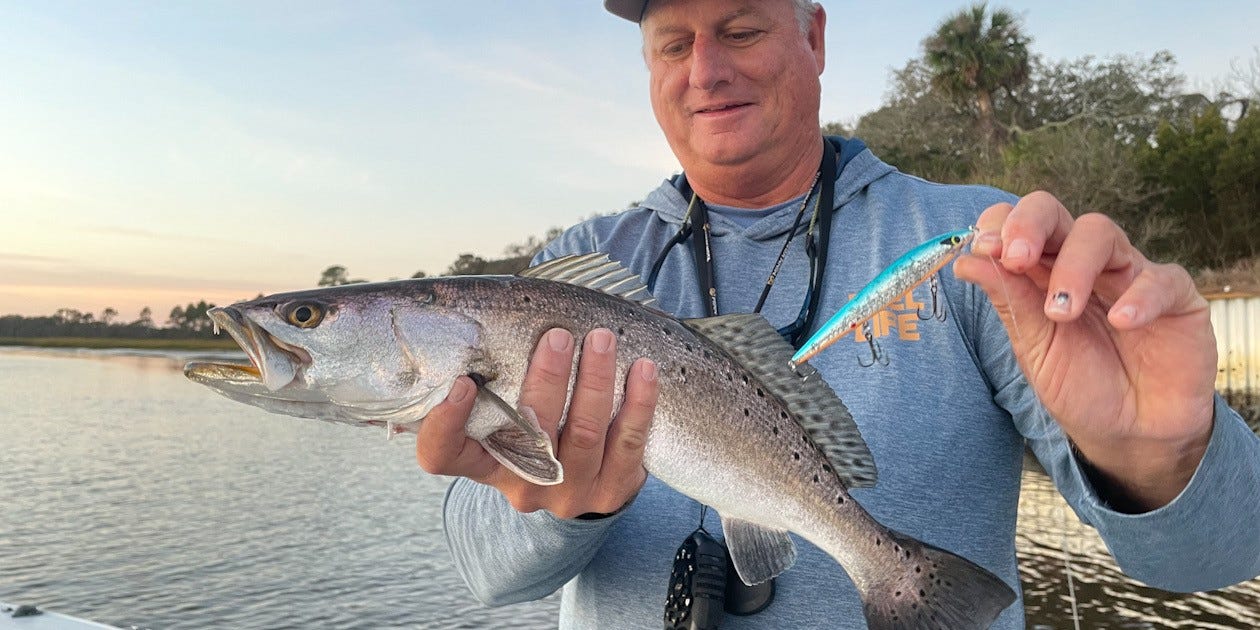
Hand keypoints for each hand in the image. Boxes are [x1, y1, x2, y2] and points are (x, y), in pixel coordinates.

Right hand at [414, 328, 659, 518]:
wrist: (585, 485)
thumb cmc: (536, 431)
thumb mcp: (508, 416)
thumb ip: (496, 380)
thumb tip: (495, 313)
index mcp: (484, 463)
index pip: (443, 454)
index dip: (446, 424)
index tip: (462, 382)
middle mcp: (522, 484)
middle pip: (529, 433)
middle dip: (548, 379)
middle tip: (559, 336)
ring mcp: (568, 493)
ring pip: (584, 433)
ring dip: (595, 381)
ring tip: (603, 340)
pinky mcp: (611, 492)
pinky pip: (628, 443)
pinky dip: (638, 403)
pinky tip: (643, 370)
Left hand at [954, 191, 1216, 510]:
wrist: (1130, 432)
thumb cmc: (1080, 385)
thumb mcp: (1035, 348)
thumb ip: (1009, 303)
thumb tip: (968, 260)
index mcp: (1042, 271)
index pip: (1017, 225)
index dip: (1000, 227)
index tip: (983, 249)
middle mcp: (1083, 263)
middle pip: (1055, 213)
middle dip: (1030, 225)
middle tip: (1015, 258)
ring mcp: (1129, 274)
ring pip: (1101, 234)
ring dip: (1073, 267)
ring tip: (1061, 311)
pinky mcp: (1177, 297)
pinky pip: (1160, 279)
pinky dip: (1138, 297)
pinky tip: (1121, 323)